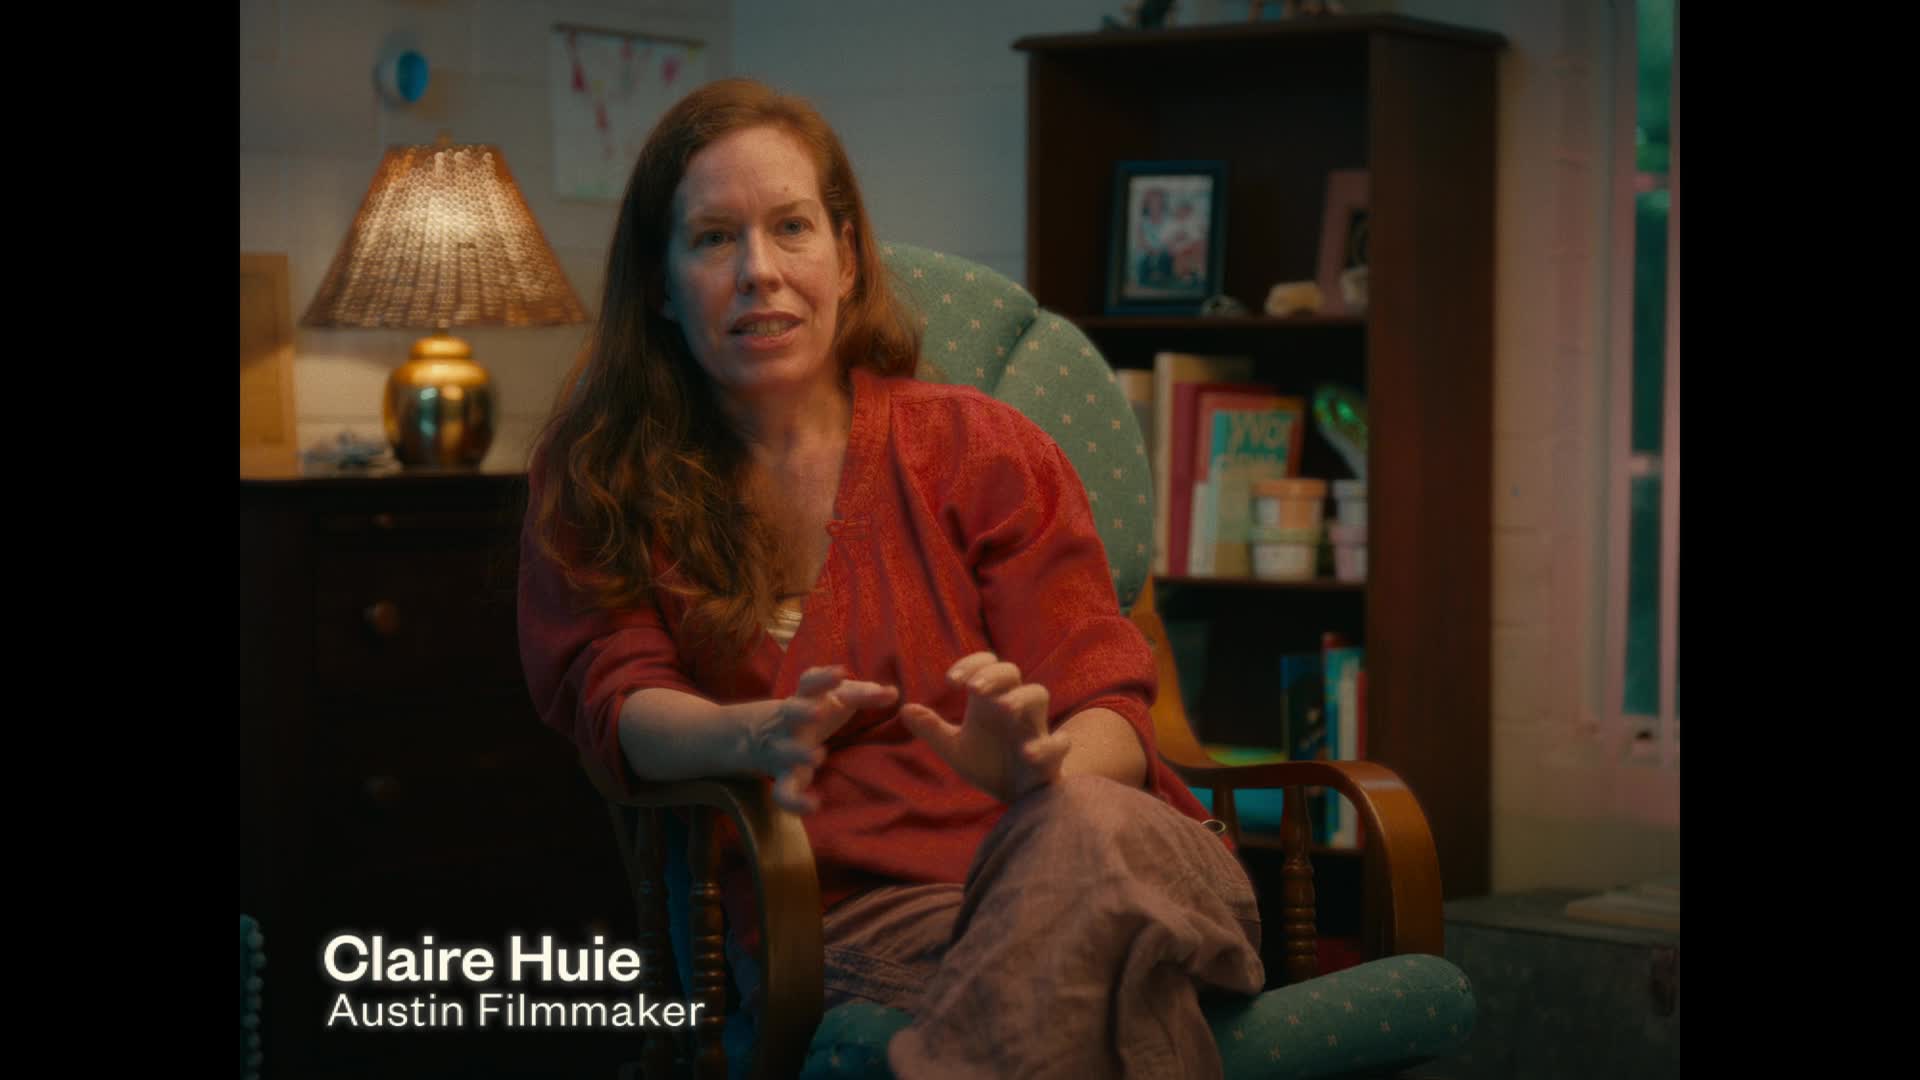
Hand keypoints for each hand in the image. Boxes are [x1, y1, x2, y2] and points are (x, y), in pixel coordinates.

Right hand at [750, 665, 897, 814]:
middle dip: (801, 711)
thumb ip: (865, 694)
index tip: (840, 673)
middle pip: (790, 712)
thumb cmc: (820, 710)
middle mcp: (791, 722)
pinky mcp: (785, 777)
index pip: (809, 683)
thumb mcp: (838, 698)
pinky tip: (813, 805)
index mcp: (806, 699)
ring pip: (784, 751)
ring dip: (797, 753)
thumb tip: (893, 693)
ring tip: (818, 756)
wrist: (768, 734)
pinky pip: (782, 792)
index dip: (822, 678)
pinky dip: (794, 801)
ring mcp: (784, 750)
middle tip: (817, 712)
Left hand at [898, 652, 1071, 804]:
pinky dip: (1046, 746)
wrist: (1016, 796)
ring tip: (1003, 707)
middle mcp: (1013, 707)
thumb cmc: (988, 763)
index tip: (950, 681)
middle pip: (1012, 672)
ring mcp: (1033, 728)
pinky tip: (1026, 753)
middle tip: (974, 689)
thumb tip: (904, 710)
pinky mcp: (1050, 755)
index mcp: (990, 700)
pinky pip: (1058, 743)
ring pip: (1038, 695)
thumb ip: (932, 729)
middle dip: (993, 675)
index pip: (986, 665)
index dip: (972, 665)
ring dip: (1021, 697)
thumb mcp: (955, 748)